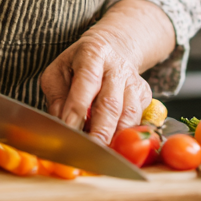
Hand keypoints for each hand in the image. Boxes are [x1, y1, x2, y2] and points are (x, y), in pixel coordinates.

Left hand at [40, 27, 151, 144]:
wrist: (112, 49)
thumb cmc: (79, 64)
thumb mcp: (58, 72)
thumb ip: (57, 97)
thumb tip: (61, 122)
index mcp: (93, 54)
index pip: (86, 82)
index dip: (77, 108)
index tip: (69, 129)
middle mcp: (117, 67)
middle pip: (110, 103)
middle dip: (99, 130)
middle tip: (89, 150)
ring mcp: (133, 81)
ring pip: (128, 114)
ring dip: (115, 137)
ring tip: (102, 152)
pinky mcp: (144, 94)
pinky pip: (138, 119)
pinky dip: (126, 135)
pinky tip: (115, 145)